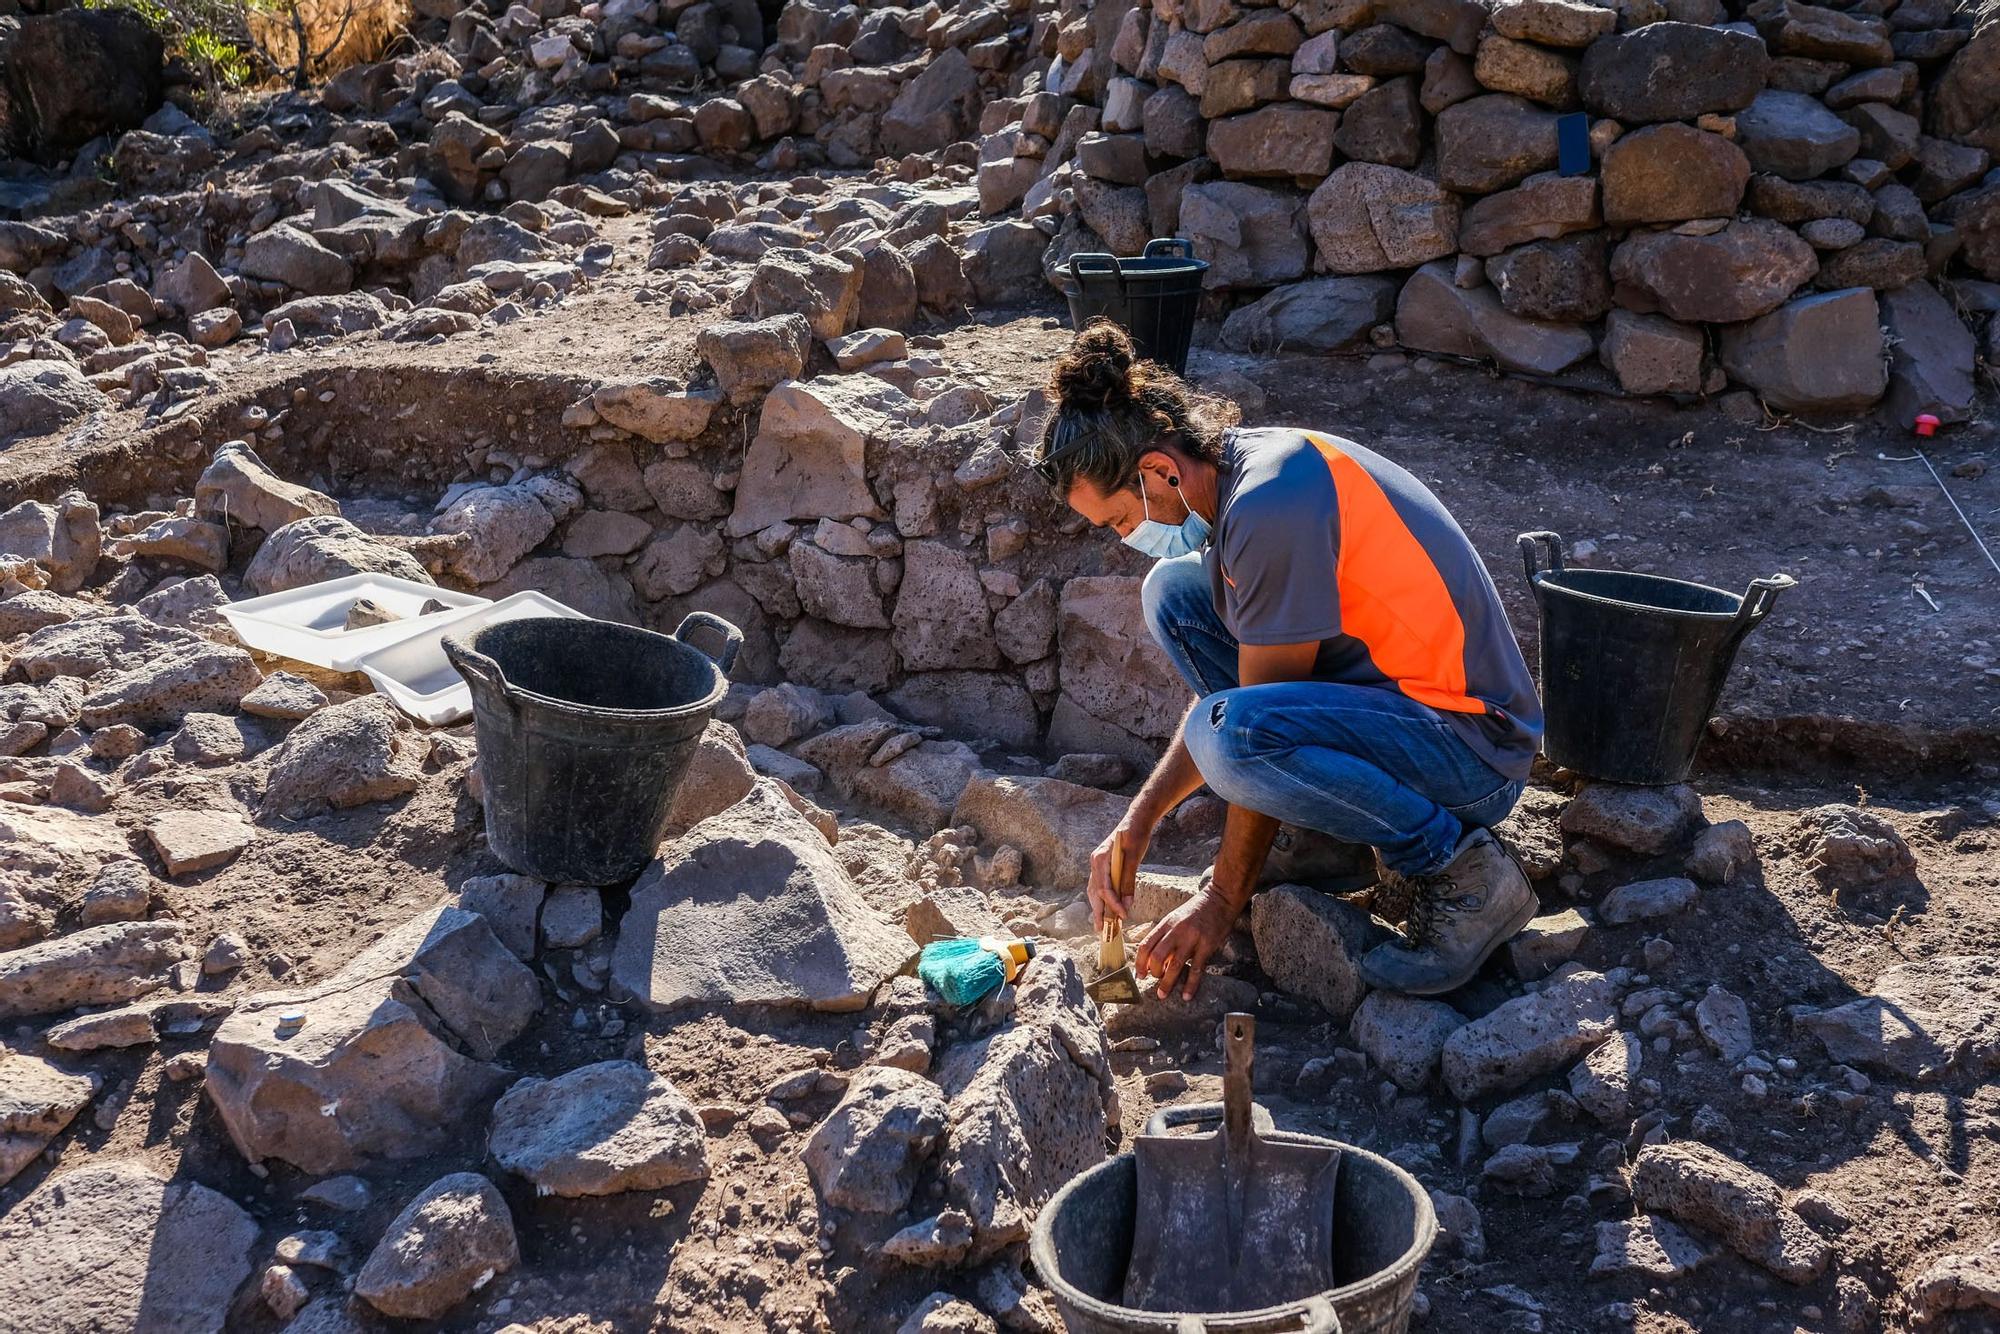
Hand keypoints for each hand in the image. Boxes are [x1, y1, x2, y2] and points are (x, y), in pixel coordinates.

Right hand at [1087, 808, 1155, 931]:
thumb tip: (1127, 904)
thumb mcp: (1134, 858)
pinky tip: (1107, 909)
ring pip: (1095, 891)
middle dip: (1098, 912)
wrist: (1136, 820)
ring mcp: (1097, 864)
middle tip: (1102, 931)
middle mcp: (1095, 862)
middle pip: (1094, 892)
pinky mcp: (1103, 866)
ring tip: (1102, 925)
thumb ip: (1129, 880)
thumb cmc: (1136, 835)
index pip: (1103, 888)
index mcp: (1099, 859)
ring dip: (1099, 908)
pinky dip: (1103, 899)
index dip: (1112, 904)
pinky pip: (1100, 886)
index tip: (1122, 917)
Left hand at [1134, 888, 1242, 1001]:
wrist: (1220, 899)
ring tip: (1162, 995)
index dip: (1140, 962)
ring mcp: (1192, 938)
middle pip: (1157, 956)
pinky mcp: (1207, 946)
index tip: (1140, 974)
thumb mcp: (1176, 918)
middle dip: (1153, 973)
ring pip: (1174, 965)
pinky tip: (1187, 995)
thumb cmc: (1196, 910)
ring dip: (1167, 983)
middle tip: (1154, 981)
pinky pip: (1196, 969)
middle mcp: (1176, 931)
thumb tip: (1156, 960)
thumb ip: (1165, 936)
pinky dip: (1190, 985)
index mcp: (1166, 923)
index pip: (1146, 945)